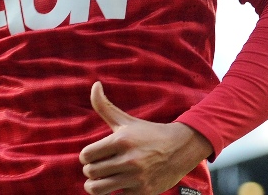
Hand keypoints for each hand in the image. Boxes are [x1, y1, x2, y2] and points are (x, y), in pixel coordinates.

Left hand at [78, 81, 213, 194]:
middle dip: (91, 170)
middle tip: (98, 167)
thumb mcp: (126, 120)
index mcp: (121, 140)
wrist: (181, 149)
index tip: (92, 156)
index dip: (86, 156)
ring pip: (98, 189)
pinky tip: (122, 183)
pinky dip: (116, 192)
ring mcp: (136, 177)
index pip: (86, 155)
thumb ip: (104, 106)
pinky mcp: (143, 192)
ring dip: (96, 185)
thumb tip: (94, 84)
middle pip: (90, 172)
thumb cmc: (149, 134)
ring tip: (101, 180)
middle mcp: (128, 160)